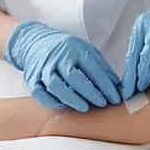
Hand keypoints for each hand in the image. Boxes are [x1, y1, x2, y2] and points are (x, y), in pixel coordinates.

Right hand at [6, 21, 122, 110]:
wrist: (34, 42)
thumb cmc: (65, 49)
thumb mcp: (85, 50)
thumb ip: (101, 67)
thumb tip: (117, 86)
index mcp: (74, 49)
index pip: (92, 68)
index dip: (105, 85)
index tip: (114, 98)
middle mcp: (58, 57)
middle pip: (74, 77)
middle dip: (90, 92)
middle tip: (102, 103)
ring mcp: (43, 68)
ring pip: (56, 85)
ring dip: (71, 99)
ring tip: (85, 107)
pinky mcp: (32, 79)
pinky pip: (40, 93)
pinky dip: (52, 101)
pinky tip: (64, 106)